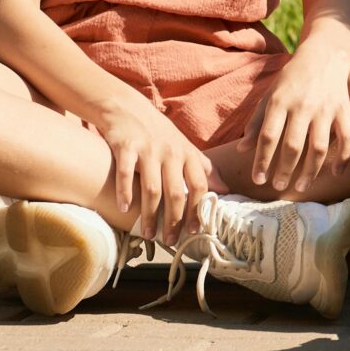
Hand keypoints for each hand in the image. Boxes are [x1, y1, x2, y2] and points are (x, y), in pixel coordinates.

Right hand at [96, 100, 219, 244]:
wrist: (129, 109)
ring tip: (148, 234)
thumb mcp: (186, 148)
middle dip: (174, 219)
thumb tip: (226, 190)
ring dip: (150, 214)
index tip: (194, 231)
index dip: (198, 209)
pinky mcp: (127, 146)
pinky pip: (126, 173)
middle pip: (176, 192)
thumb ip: (205, 169)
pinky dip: (125, 192)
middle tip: (169, 241)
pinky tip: (124, 209)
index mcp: (188, 154)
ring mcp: (149, 149)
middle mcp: (171, 152)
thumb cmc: (161, 134)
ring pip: (152, 188)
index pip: (199, 185)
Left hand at [246, 52, 349, 197]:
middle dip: (284, 170)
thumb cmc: (292, 78)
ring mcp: (326, 109)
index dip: (262, 160)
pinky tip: (336, 173)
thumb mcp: (269, 94)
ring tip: (301, 187)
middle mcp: (303, 106)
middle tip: (278, 187)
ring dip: (310, 171)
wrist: (324, 55)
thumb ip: (256, 121)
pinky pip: (347, 138)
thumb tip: (242, 149)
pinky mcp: (344, 110)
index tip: (257, 180)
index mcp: (280, 101)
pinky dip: (343, 157)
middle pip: (293, 145)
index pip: (268, 136)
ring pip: (319, 147)